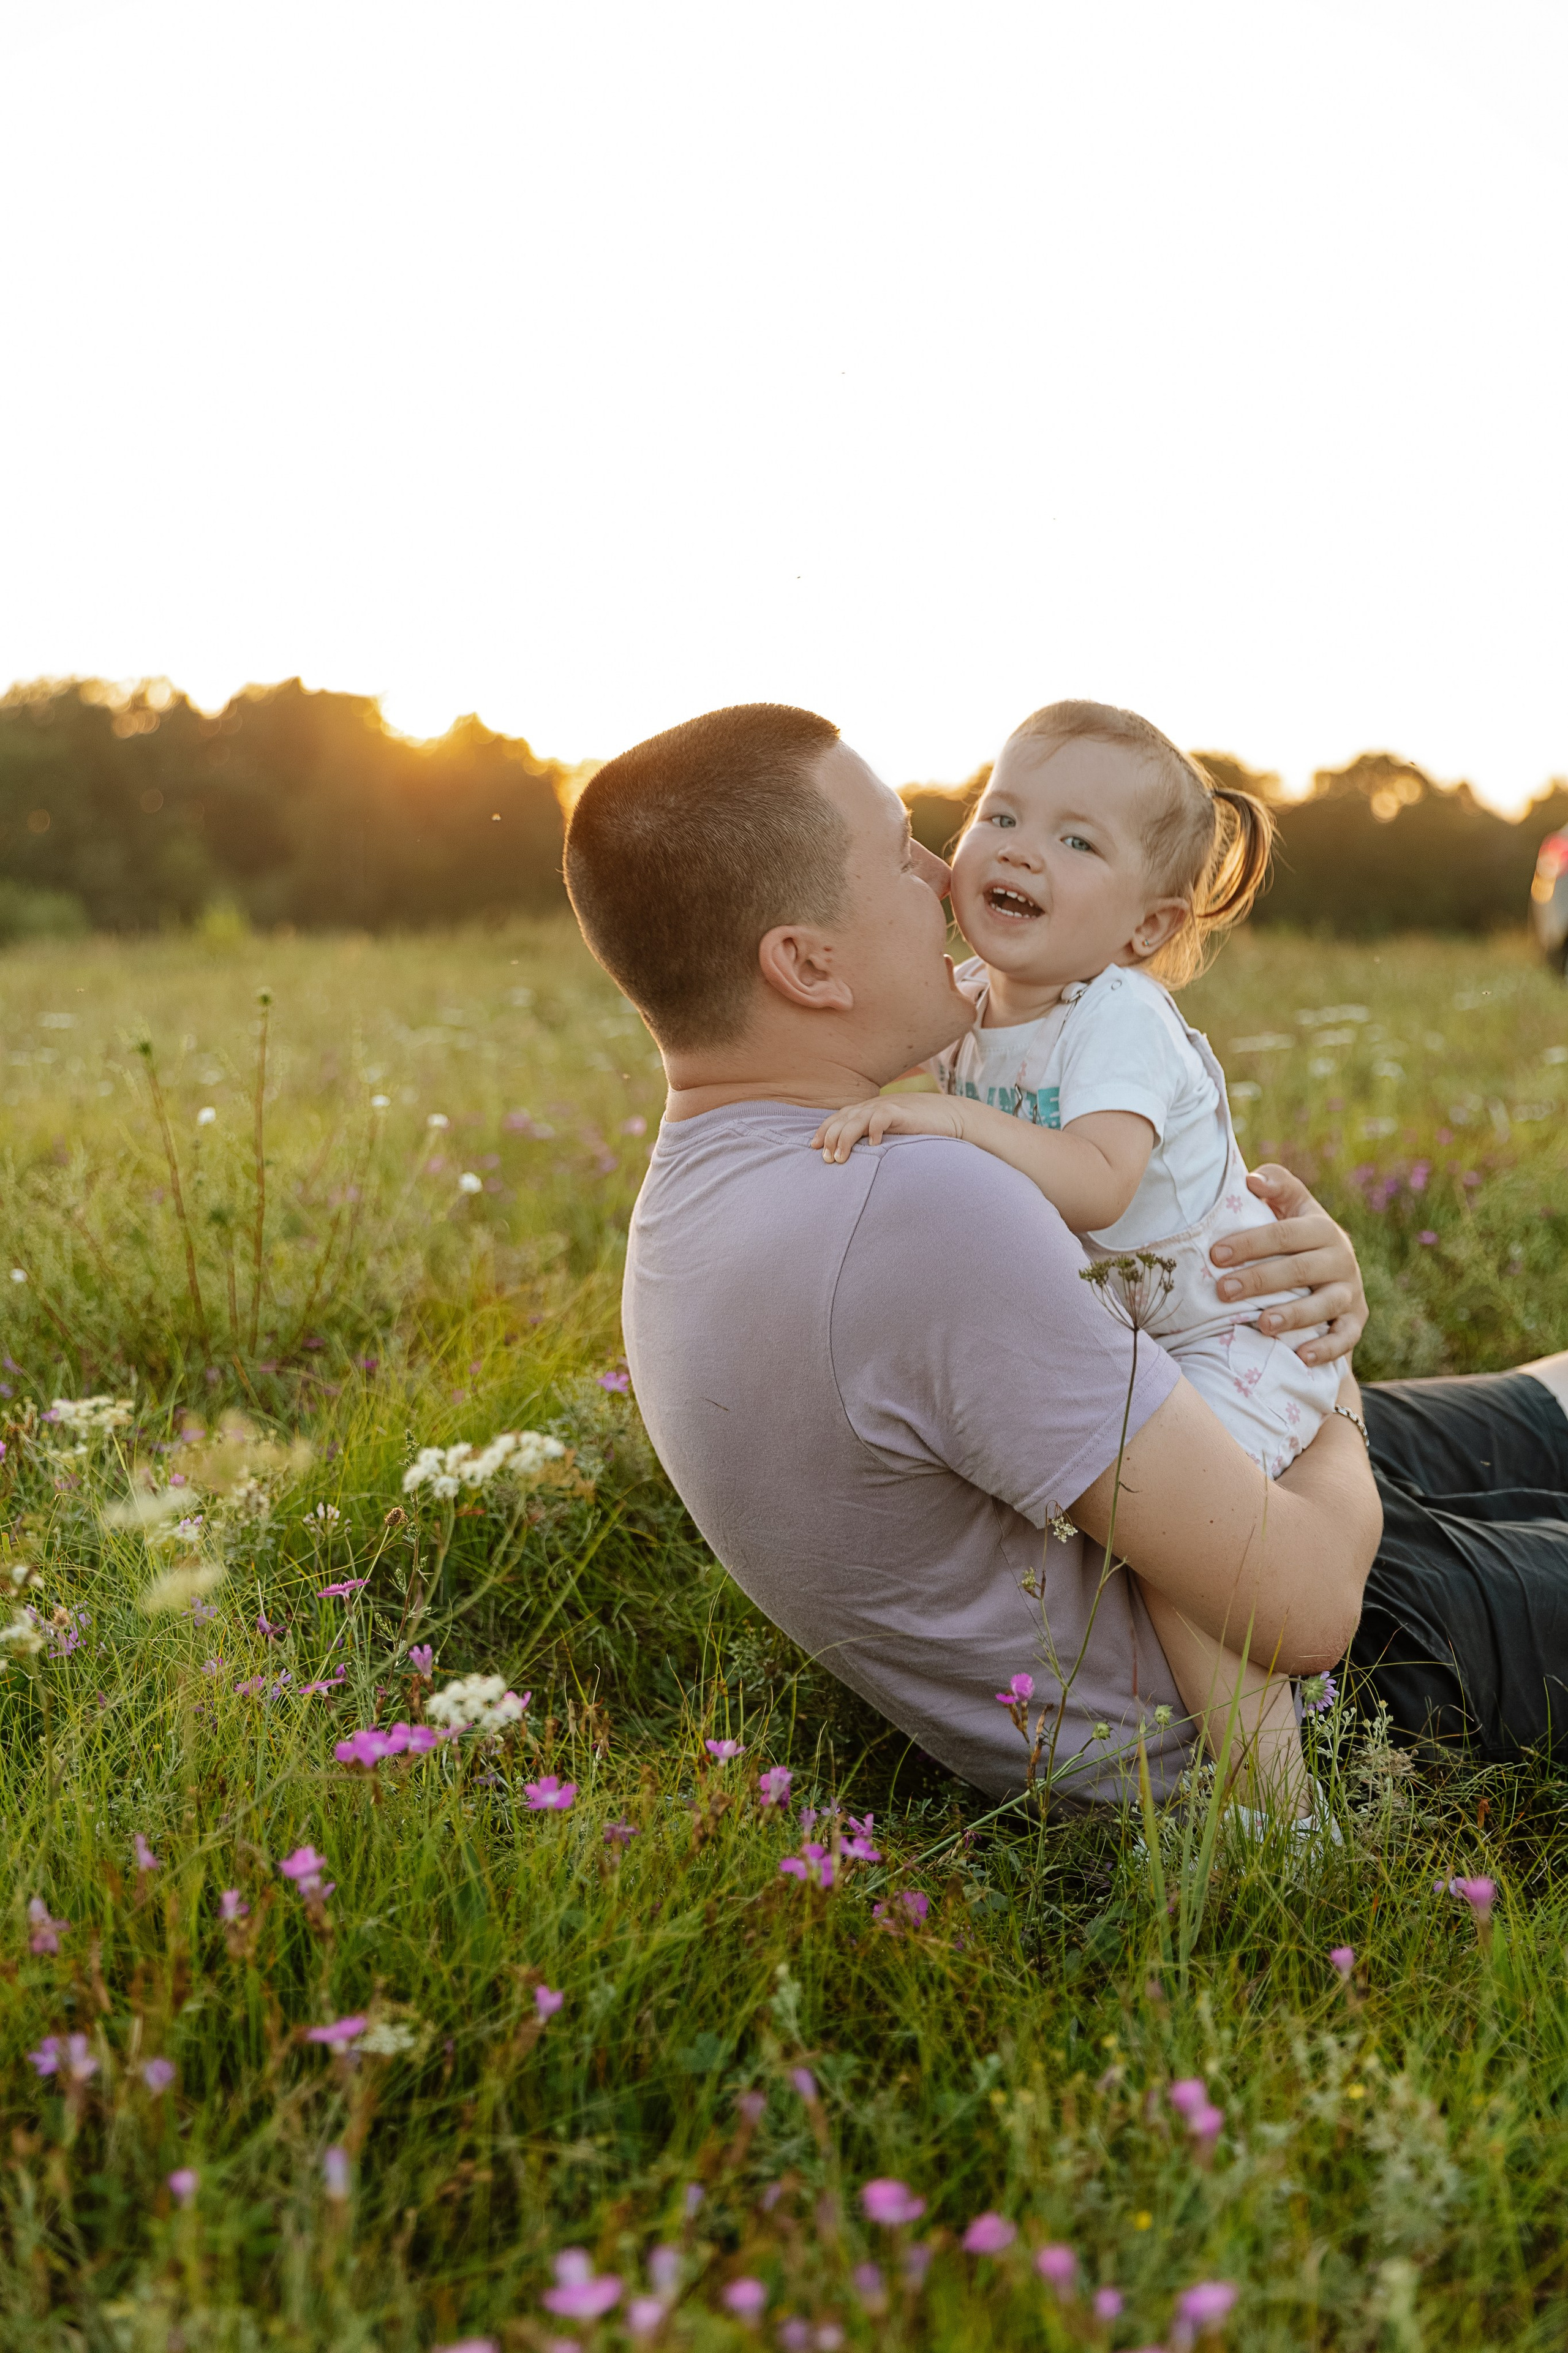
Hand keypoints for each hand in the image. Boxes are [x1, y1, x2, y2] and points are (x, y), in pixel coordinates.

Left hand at [811, 1094, 966, 1161]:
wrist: (950, 1115)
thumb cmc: (919, 1129)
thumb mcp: (890, 1134)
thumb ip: (872, 1140)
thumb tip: (856, 1160)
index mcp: (867, 1111)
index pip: (838, 1118)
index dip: (823, 1131)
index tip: (813, 1148)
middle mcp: (872, 1107)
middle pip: (842, 1120)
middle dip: (830, 1139)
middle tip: (827, 1159)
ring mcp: (886, 1107)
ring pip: (856, 1119)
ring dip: (845, 1138)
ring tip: (840, 1157)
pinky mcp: (902, 1111)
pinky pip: (882, 1117)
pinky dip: (874, 1128)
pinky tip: (873, 1144)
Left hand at [1209, 1164, 1366, 1365]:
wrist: (1335, 1271)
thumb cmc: (1297, 1236)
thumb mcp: (1291, 1205)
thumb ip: (1276, 1186)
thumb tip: (1252, 1180)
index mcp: (1322, 1228)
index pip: (1285, 1233)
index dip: (1250, 1243)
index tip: (1215, 1255)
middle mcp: (1341, 1258)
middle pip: (1301, 1269)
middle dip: (1260, 1280)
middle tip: (1224, 1291)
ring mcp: (1350, 1292)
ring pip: (1324, 1305)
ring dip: (1293, 1316)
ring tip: (1262, 1325)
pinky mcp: (1355, 1321)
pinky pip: (1345, 1337)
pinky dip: (1326, 1348)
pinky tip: (1301, 1356)